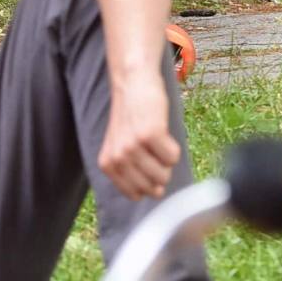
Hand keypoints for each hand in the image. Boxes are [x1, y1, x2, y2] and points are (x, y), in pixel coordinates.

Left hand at [99, 70, 180, 199]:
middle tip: (152, 149)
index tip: (147, 164)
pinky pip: (173, 157)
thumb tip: (157, 194)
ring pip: (164, 174)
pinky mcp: (150, 135)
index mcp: (108, 165)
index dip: (149, 184)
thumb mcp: (121, 148)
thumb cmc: (131, 118)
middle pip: (153, 187)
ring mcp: (133, 147)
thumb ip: (133, 173)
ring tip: (155, 139)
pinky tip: (161, 131)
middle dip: (160, 172)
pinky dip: (173, 147)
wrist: (132, 85)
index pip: (135, 194)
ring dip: (167, 159)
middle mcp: (117, 158)